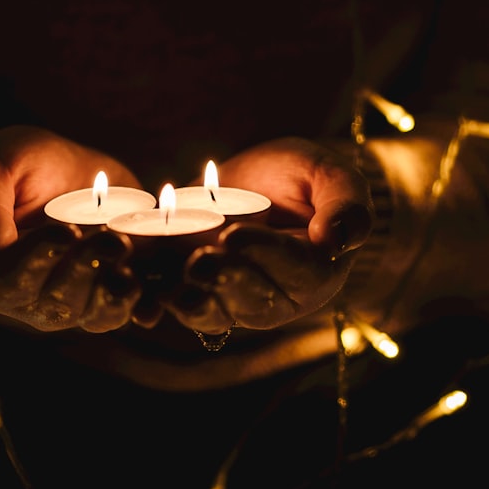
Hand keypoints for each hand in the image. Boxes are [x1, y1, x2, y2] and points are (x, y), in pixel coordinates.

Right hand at [0, 125, 142, 331]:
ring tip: (132, 254)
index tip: (68, 231)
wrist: (59, 167)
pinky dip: (141, 305)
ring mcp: (70, 301)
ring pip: (94, 313)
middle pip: (57, 302)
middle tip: (113, 238)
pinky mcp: (106, 295)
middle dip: (88, 269)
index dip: (40, 259)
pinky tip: (154, 295)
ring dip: (116, 291)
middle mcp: (29, 296)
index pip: (10, 280)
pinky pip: (124, 310)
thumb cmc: (15, 165)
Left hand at [166, 137, 373, 333]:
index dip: (264, 254)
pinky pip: (179, 306)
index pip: (295, 271)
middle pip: (252, 299)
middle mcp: (277, 298)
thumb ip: (345, 205)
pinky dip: (159, 302)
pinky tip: (143, 294)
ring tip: (169, 278)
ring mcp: (235, 301)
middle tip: (199, 258)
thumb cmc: (305, 178)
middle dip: (223, 279)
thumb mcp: (331, 177)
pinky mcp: (198, 293)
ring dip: (190, 298)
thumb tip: (341, 241)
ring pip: (214, 311)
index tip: (236, 235)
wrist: (261, 182)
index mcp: (316, 272)